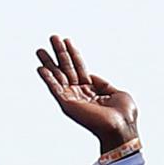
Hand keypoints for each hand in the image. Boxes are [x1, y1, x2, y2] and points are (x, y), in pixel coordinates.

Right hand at [36, 35, 138, 151]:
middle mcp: (80, 93)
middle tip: (53, 37)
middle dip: (60, 53)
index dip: (73, 53)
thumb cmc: (124, 115)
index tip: (67, 40)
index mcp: (92, 90)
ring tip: (40, 50)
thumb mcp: (116, 92)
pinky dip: (47, 79)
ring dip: (49, 63)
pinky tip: (41, 68)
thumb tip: (90, 76)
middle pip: (67, 69)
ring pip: (58, 77)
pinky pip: (55, 89)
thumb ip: (102, 83)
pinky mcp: (68, 104)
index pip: (79, 67)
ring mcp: (73, 99)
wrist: (121, 127)